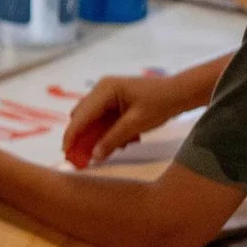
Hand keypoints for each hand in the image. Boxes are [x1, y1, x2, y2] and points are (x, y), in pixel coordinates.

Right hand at [62, 71, 189, 167]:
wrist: (180, 93)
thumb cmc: (161, 104)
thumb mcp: (136, 124)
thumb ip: (113, 139)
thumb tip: (94, 156)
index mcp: (104, 90)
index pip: (81, 115)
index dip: (72, 135)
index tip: (65, 153)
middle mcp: (100, 89)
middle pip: (81, 116)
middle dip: (80, 137)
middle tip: (80, 157)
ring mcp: (106, 94)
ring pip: (90, 119)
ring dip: (94, 135)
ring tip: (105, 150)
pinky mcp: (113, 100)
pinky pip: (101, 118)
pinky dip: (105, 131)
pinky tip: (120, 141)